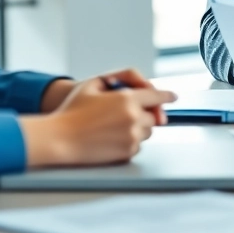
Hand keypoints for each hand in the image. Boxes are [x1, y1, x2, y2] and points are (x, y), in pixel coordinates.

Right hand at [20, 70, 176, 167]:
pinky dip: (130, 141)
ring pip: (147, 132)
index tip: (173, 96)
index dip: (166, 96)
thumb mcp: (93, 84)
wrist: (60, 139)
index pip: (156, 96)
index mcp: (127, 99)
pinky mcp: (127, 152)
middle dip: (145, 114)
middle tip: (126, 113)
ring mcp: (132, 137)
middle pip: (153, 116)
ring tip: (113, 126)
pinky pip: (137, 145)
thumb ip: (120, 80)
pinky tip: (110, 138)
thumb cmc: (73, 111)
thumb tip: (141, 88)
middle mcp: (134, 118)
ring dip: (138, 127)